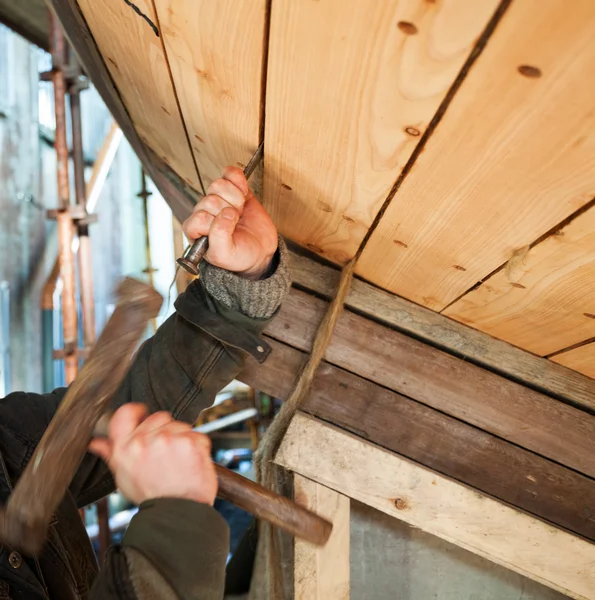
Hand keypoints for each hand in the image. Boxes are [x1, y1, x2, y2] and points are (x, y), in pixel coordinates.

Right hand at [89, 404, 216, 505]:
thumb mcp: (124, 477)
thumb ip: (111, 454)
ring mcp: (169, 439)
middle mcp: (145, 441)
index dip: (136, 411)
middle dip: (164, 430)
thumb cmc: (151, 496)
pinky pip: (196, 434)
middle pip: (158, 417)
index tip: (142, 414)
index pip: (125, 413)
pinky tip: (190, 462)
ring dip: (181, 438)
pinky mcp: (191, 441)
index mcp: (125, 448)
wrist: (177, 512)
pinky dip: (197, 446)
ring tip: (178, 460)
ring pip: (179, 425)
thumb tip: (96, 442)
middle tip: (166, 452)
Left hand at [182, 166, 277, 279]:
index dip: (216, 223)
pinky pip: (230, 173)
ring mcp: (219, 198)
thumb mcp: (224, 255)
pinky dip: (239, 181)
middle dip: (229, 212)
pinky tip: (244, 194)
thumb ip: (218, 237)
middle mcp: (203, 212)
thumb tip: (225, 214)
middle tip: (237, 223)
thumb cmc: (239, 256)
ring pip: (218, 185)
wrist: (260, 251)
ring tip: (240, 212)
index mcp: (195, 229)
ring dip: (235, 199)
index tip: (228, 231)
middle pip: (211, 200)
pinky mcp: (233, 189)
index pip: (199, 217)